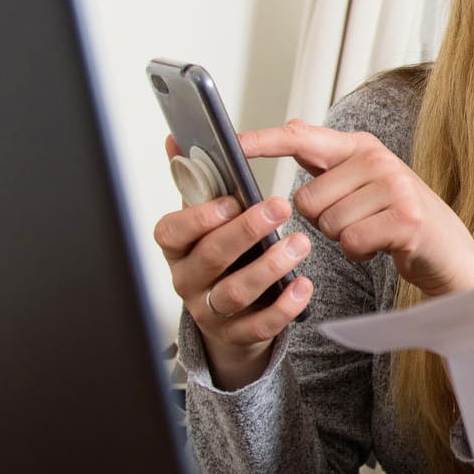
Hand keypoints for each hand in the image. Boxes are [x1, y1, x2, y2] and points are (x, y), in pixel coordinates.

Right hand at [152, 135, 313, 389]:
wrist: (231, 313)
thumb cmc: (221, 253)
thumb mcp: (205, 215)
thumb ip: (195, 179)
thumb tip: (177, 139)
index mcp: (178, 246)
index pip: (172, 231)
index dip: (199, 217)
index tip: (230, 200)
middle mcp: (188, 279)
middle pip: (211, 257)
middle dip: (246, 230)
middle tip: (279, 206)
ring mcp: (211, 311)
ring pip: (235, 292)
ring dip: (269, 266)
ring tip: (300, 243)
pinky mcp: (239, 334)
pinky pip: (260, 325)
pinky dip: (284, 305)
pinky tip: (302, 285)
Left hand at [243, 120, 473, 297]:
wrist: (448, 249)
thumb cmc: (398, 216)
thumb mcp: (364, 180)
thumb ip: (326, 157)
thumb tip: (291, 124)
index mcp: (360, 146)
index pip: (301, 138)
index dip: (264, 141)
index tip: (232, 142)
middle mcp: (377, 159)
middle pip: (306, 199)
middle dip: (322, 221)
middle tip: (356, 220)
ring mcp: (394, 186)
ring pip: (327, 224)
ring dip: (343, 238)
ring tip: (372, 232)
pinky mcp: (405, 218)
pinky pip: (351, 242)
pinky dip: (360, 253)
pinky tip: (381, 246)